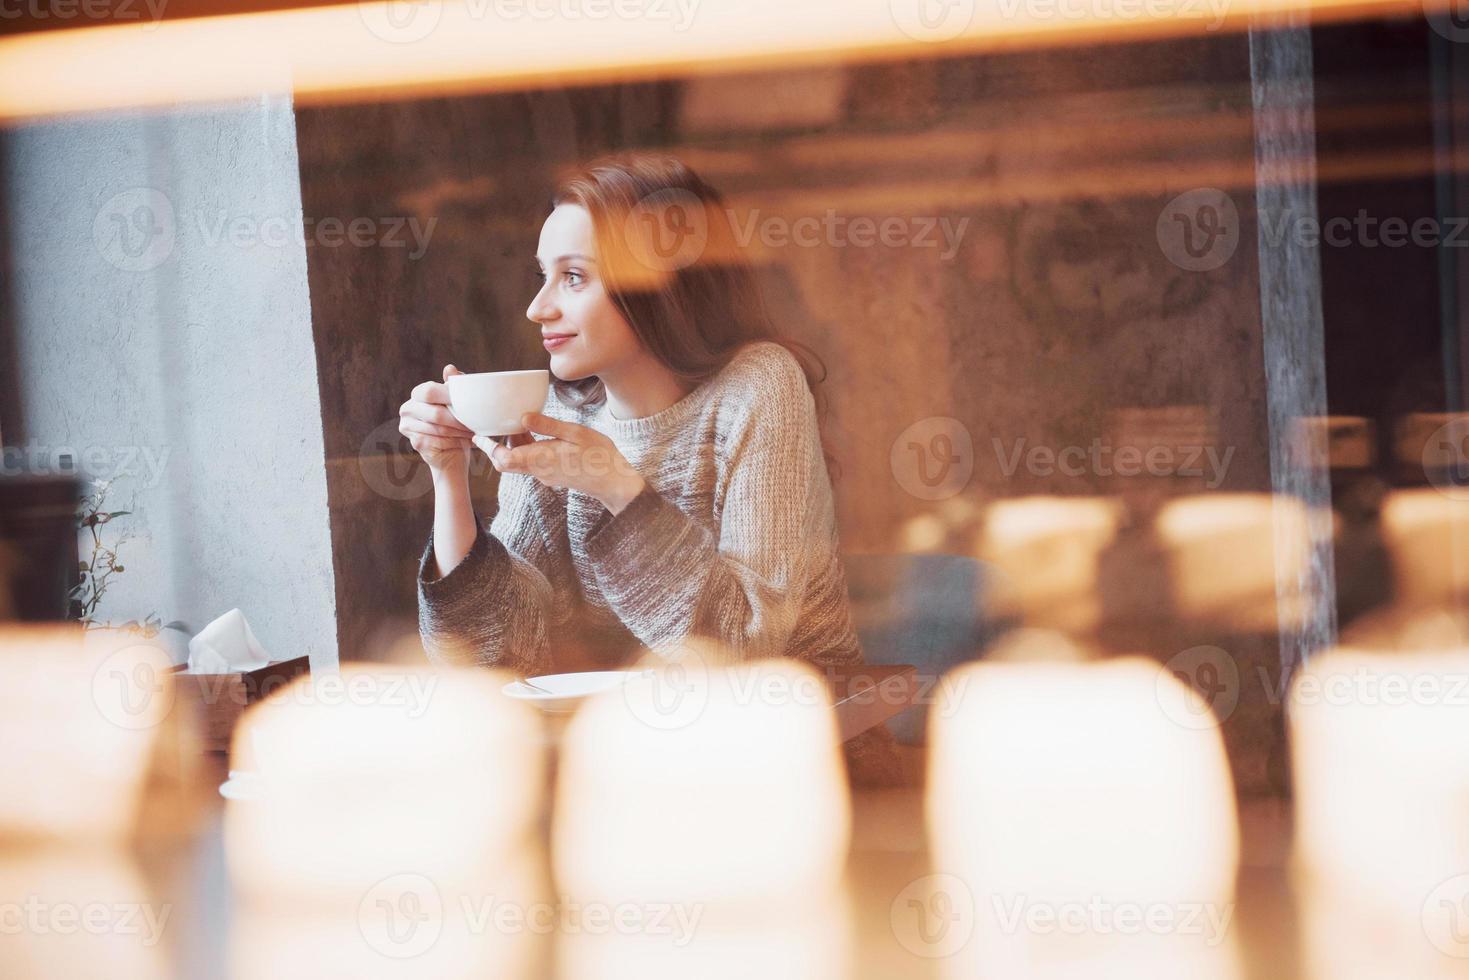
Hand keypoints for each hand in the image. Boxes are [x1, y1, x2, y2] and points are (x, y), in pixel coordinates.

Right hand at [399, 364, 479, 473]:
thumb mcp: (458, 400)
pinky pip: (438, 442)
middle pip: (436, 413)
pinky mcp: (415, 442)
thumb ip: (454, 384)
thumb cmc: (457, 422)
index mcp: (417, 394)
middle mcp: (407, 408)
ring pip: (439, 429)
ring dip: (460, 432)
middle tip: (476, 424)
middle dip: (459, 420)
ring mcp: (408, 426)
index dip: (450, 396)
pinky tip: (467, 442)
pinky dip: (456, 442)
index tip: (469, 404)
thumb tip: (449, 368)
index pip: (429, 391)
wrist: (453, 451)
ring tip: (475, 432)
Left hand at [475, 412, 645, 513]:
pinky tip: (534, 434)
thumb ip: (548, 425)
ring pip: (519, 461)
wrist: (615, 483)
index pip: (504, 459)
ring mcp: (545, 474)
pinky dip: (526, 449)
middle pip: (506, 462)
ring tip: (515, 425)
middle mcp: (539, 470)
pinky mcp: (553, 475)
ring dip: (513, 446)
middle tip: (491, 428)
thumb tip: (523, 417)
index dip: (488, 448)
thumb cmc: (599, 457)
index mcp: (542, 459)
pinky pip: (532, 462)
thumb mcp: (576, 433)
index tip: (478, 435)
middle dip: (496, 447)